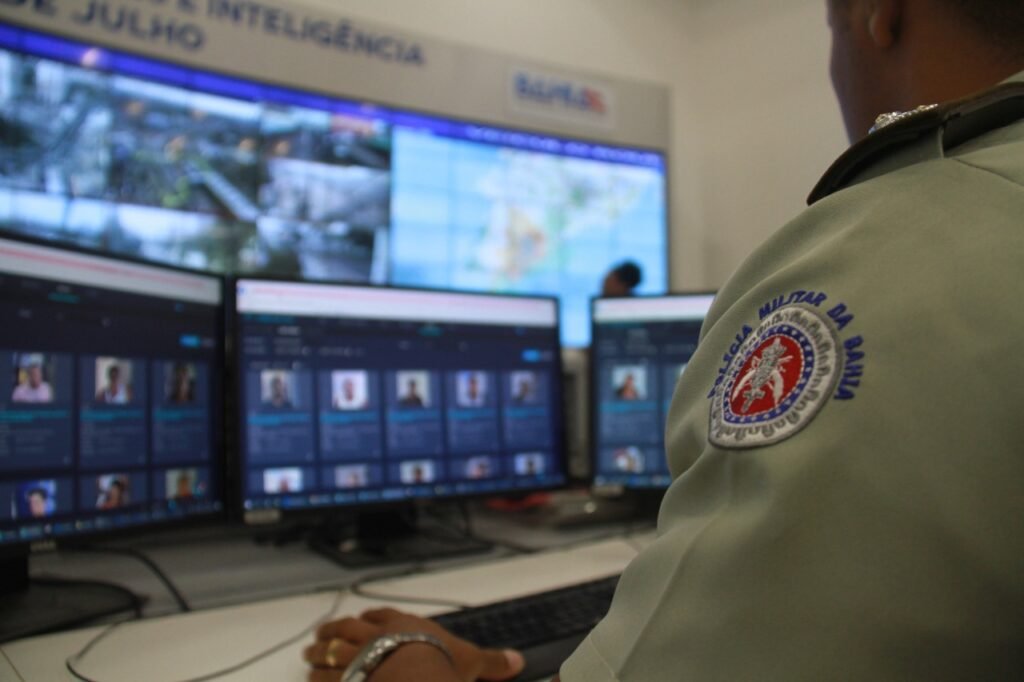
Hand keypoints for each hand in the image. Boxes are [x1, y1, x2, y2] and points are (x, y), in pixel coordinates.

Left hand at [303, 607, 524, 681]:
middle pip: (347, 628)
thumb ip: (493, 662)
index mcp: (403, 625)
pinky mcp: (346, 680)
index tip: (362, 620)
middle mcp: (375, 637)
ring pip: (330, 651)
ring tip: (308, 656)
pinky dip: (316, 678)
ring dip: (318, 654)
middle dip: (333, 631)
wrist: (416, 680)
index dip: (371, 618)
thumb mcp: (471, 661)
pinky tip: (310, 680)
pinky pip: (325, 677)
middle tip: (320, 635)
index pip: (382, 616)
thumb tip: (516, 660)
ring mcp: (357, 658)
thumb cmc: (441, 666)